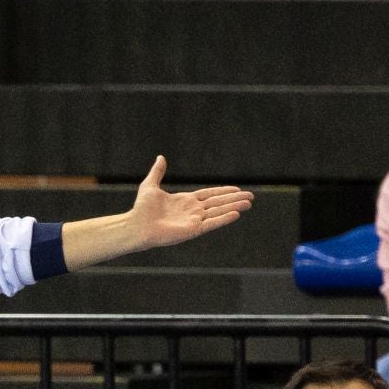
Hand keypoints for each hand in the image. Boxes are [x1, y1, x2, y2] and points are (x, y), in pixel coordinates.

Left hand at [124, 156, 254, 250]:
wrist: (137, 225)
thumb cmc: (141, 209)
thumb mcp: (150, 185)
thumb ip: (158, 172)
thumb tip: (160, 157)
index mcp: (186, 201)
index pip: (210, 195)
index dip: (223, 192)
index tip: (237, 189)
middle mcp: (192, 211)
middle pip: (218, 203)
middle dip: (234, 199)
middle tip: (251, 197)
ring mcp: (194, 221)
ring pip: (218, 212)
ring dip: (234, 207)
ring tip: (249, 203)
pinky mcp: (192, 230)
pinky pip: (211, 223)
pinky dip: (224, 219)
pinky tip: (236, 214)